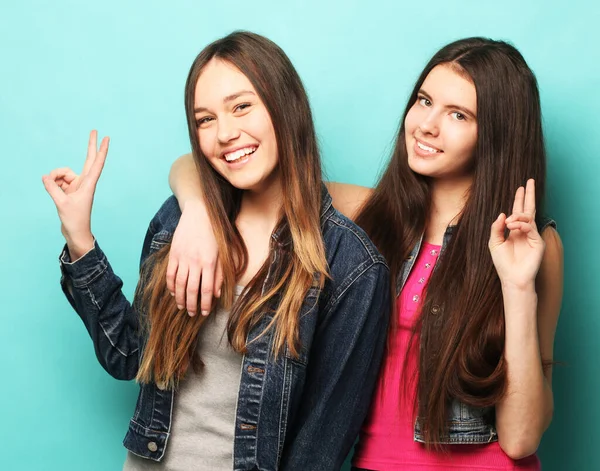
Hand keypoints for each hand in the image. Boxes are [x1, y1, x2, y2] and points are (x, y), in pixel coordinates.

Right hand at [42, 130, 108, 259]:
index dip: (101, 150)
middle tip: (94, 130)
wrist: (75, 232)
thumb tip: (45, 176)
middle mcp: (84, 182)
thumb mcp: (61, 203)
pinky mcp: (69, 190)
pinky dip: (52, 184)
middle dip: (90, 145)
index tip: (106, 139)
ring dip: (55, 178)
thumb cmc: (74, 220)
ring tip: (54, 190)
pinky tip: (52, 191)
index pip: (96, 164)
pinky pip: (57, 181)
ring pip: (62, 173)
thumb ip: (52, 187)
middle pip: (88, 159)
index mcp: (89, 184)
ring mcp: (77, 185)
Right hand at [166, 199, 222, 316]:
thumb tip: (218, 294)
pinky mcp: (173, 254)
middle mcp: (195, 262)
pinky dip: (171, 285)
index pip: (207, 289)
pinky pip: (170, 274)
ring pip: (179, 284)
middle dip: (191, 304)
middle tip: (191, 314)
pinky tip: (173, 293)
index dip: (206, 303)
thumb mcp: (223, 253)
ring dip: (180, 298)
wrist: (199, 214)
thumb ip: (220, 274)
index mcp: (210, 263)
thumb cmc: (215, 234)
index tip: (205, 312)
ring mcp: (183, 258)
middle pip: (192, 289)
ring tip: (181, 306)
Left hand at [489, 179, 544, 289]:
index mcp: (514, 231)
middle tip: (529, 181)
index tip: (520, 187)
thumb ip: (496, 228)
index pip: (517, 212)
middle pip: (528, 209)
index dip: (518, 200)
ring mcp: (532, 236)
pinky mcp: (537, 242)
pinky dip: (521, 225)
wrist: (512, 277)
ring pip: (528, 217)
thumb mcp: (494, 243)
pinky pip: (530, 227)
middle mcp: (524, 231)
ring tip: (510, 222)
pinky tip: (514, 226)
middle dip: (528, 196)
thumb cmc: (502, 263)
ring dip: (518, 216)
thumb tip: (503, 213)